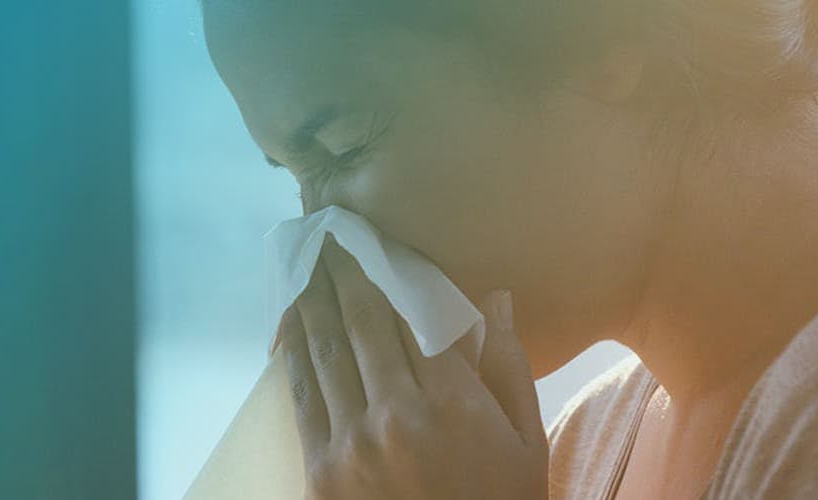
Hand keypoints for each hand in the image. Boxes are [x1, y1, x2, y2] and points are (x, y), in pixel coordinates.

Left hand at [274, 237, 547, 498]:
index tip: (375, 238)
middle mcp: (396, 414)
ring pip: (324, 351)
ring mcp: (351, 444)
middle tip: (331, 233)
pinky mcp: (321, 472)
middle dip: (344, 273)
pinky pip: (303, 397)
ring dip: (311, 301)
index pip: (411, 314)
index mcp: (453, 403)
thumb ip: (507, 368)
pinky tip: (291, 326)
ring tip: (305, 264)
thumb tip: (495, 299)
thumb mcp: (526, 442)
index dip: (389, 271)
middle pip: (362, 322)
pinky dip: (294, 354)